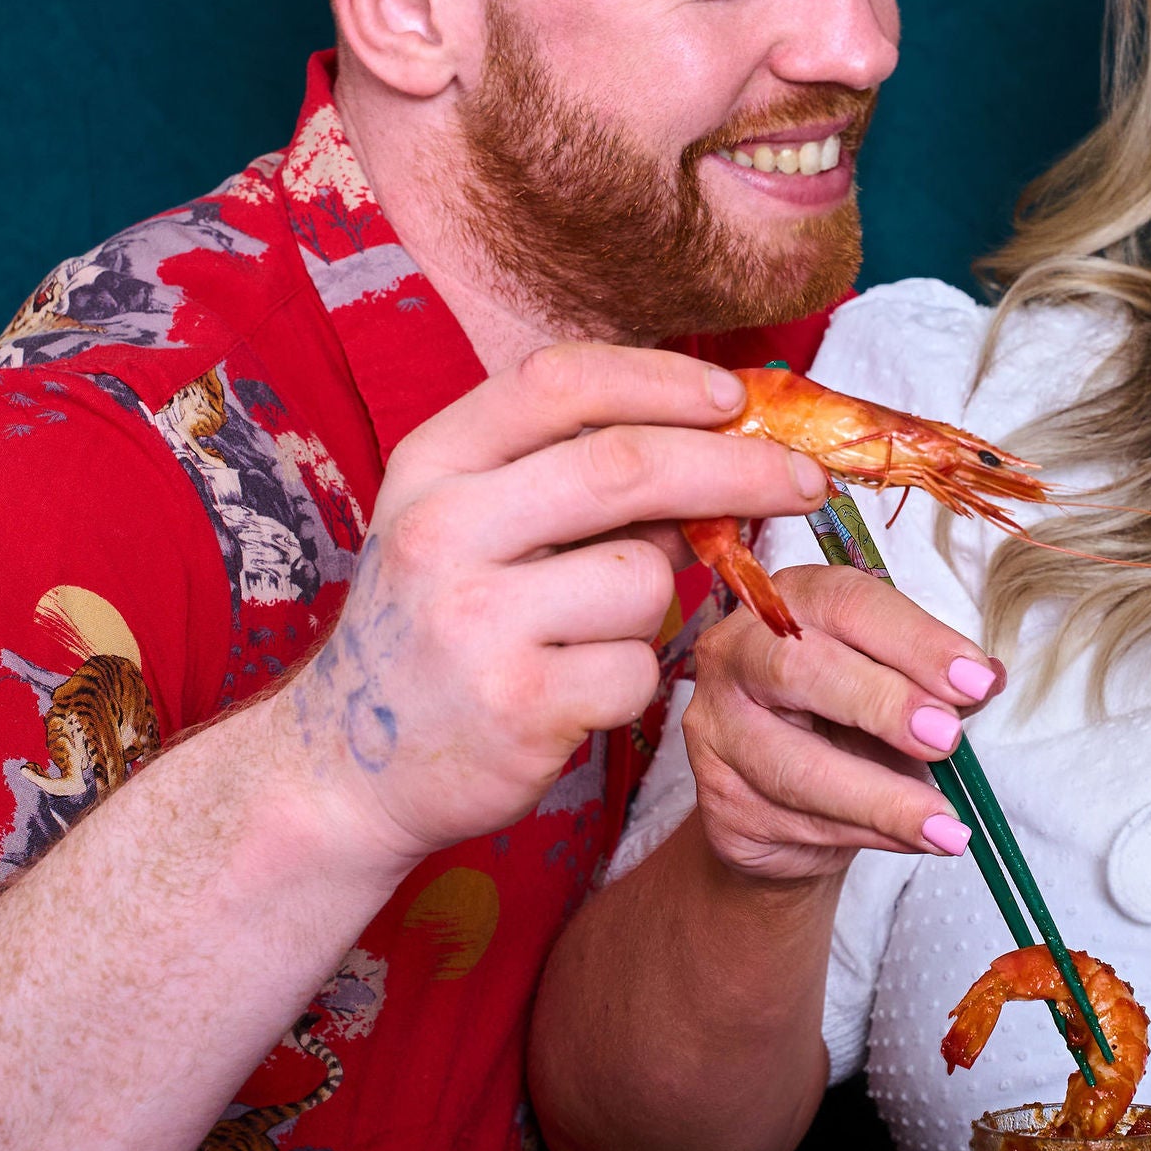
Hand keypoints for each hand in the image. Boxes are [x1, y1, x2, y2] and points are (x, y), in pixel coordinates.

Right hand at [276, 347, 828, 867]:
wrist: (346, 771)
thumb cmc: (435, 629)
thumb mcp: (468, 527)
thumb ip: (570, 479)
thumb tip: (720, 441)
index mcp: (430, 466)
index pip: (559, 381)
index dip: (661, 379)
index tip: (735, 397)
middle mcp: (442, 531)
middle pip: (626, 465)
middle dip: (738, 465)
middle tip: (803, 480)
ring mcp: (475, 621)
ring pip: (646, 578)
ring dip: (656, 604)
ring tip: (593, 632)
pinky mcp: (518, 706)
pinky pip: (640, 668)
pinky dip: (635, 678)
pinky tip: (578, 691)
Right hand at [683, 562, 1003, 881]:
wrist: (787, 801)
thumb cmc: (844, 723)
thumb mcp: (896, 686)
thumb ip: (936, 681)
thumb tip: (987, 679)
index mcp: (790, 602)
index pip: (846, 603)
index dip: (915, 640)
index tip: (976, 681)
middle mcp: (737, 654)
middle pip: (797, 667)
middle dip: (882, 704)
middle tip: (946, 740)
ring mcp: (717, 730)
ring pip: (795, 766)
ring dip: (882, 798)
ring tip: (946, 823)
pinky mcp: (717, 802)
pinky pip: (795, 821)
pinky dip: (867, 833)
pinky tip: (914, 837)